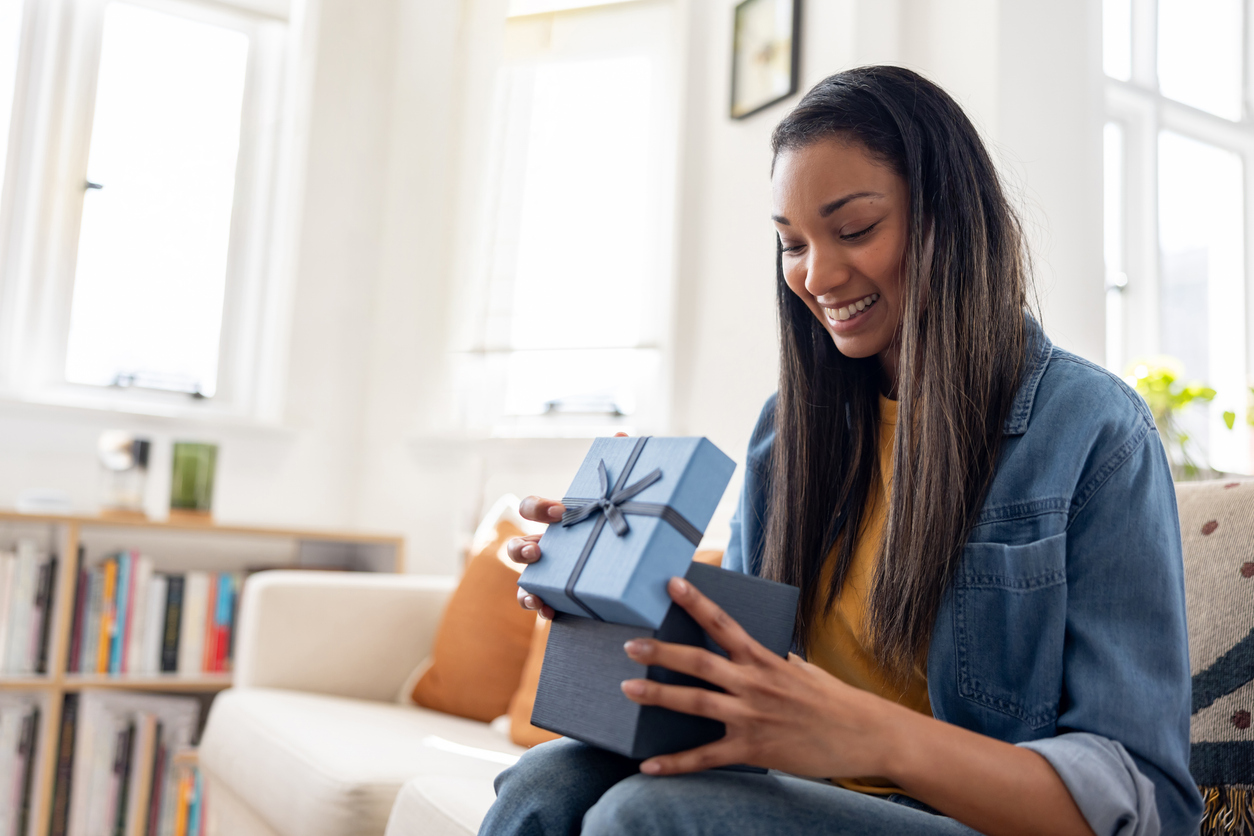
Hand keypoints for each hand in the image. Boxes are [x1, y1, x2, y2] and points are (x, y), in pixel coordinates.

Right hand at [509, 432, 628, 619]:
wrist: (637, 562)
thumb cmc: (622, 522)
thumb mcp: (624, 498)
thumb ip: (620, 466)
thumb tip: (619, 435)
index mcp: (559, 520)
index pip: (533, 508)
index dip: (538, 508)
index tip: (560, 511)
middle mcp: (547, 547)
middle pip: (517, 546)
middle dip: (521, 548)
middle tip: (539, 550)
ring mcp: (550, 573)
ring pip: (522, 580)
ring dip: (523, 585)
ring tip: (535, 593)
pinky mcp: (560, 596)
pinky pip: (539, 603)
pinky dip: (540, 606)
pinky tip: (549, 610)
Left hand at [619, 579, 1097, 835]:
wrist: (867, 735)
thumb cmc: (833, 700)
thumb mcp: (801, 668)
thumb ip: (769, 660)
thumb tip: (746, 652)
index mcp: (765, 659)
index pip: (723, 623)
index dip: (695, 603)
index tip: (670, 584)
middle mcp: (754, 683)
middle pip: (698, 662)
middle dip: (661, 652)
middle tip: (630, 644)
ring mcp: (752, 716)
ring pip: (695, 702)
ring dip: (658, 696)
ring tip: (627, 689)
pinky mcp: (754, 749)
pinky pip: (706, 756)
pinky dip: (675, 763)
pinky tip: (648, 765)